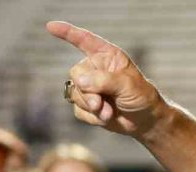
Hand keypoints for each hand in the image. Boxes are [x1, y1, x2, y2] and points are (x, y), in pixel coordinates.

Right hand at [47, 21, 165, 136]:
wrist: (145, 121)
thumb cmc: (141, 96)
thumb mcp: (128, 85)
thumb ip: (105, 80)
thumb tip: (80, 81)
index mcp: (107, 56)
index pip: (85, 40)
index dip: (67, 32)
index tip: (51, 26)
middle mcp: (95, 69)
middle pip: (76, 74)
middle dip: (87, 91)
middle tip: (101, 103)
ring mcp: (88, 87)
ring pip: (75, 93)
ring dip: (91, 106)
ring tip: (108, 112)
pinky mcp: (85, 104)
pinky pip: (78, 110)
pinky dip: (92, 117)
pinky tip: (106, 117)